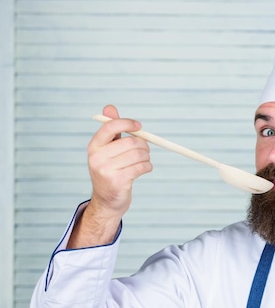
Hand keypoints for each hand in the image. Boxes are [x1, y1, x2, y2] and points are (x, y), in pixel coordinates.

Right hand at [67, 105, 151, 248]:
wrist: (107, 200)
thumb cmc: (110, 170)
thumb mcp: (108, 149)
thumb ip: (110, 129)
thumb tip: (110, 107)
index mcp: (94, 146)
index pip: (110, 127)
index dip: (127, 123)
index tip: (139, 126)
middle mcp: (97, 158)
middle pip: (130, 142)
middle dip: (143, 145)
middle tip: (145, 150)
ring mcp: (106, 171)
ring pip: (139, 155)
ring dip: (147, 157)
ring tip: (144, 161)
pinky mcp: (118, 181)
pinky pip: (142, 167)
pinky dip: (148, 167)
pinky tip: (145, 168)